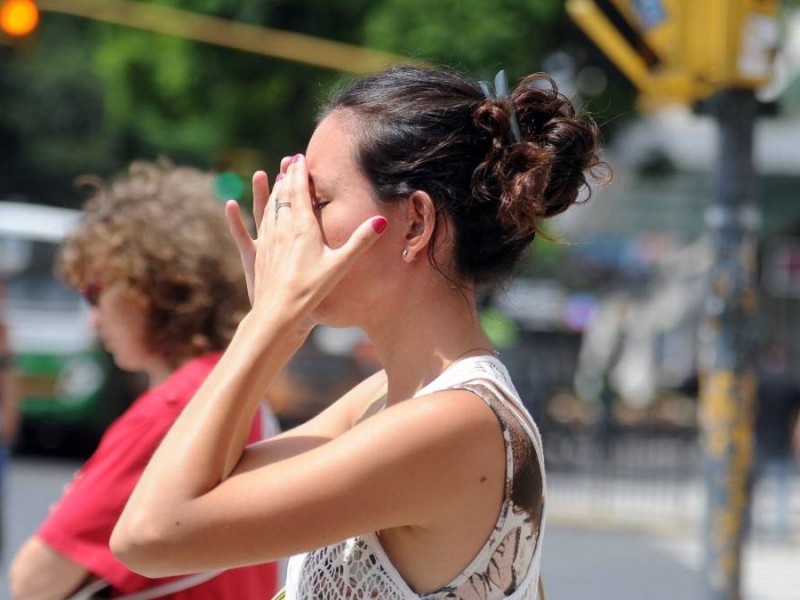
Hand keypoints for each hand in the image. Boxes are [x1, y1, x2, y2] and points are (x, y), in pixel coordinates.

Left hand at [228, 155, 386, 324]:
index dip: (300, 173)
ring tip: (276, 178)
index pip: (300, 192)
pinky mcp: (259, 254)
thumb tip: (381, 220)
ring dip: (273, 191)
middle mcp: (282, 228)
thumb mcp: (340, 264)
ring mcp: (268, 241)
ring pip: (269, 208)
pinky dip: (249, 213)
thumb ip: (360, 241)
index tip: (300, 157)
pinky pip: (253, 227)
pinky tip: (240, 206)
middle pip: (283, 195)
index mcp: (302, 227)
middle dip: (287, 176)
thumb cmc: (312, 289)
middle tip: (289, 161)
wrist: (279, 311)